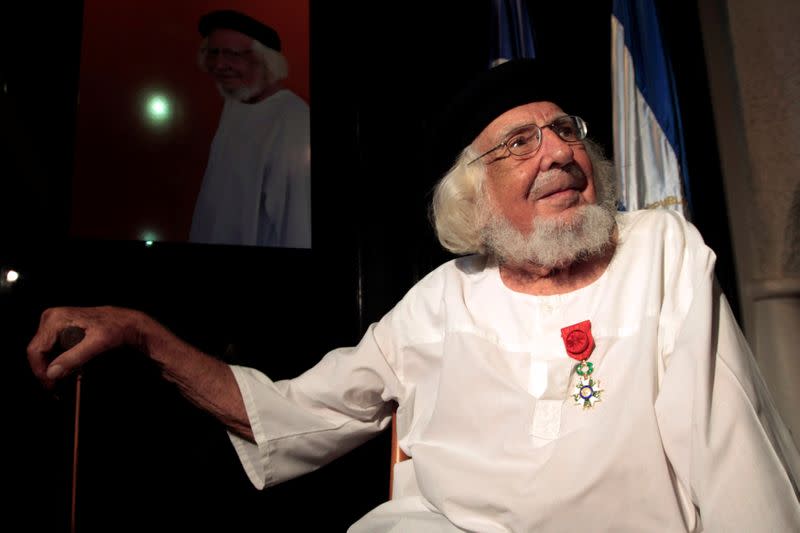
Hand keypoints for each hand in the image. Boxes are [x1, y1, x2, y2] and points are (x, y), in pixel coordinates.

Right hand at [27, 306, 146, 388]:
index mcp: (56, 319)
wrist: (126, 321)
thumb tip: (52, 373)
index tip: (51, 386)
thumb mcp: (98, 344)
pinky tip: (67, 369)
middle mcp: (51, 317)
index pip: (36, 350)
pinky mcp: (58, 328)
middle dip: (46, 371)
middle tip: (58, 388)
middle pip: (37, 352)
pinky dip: (57, 361)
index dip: (40, 371)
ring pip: (43, 352)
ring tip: (64, 381)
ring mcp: (54, 322)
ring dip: (52, 368)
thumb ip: (74, 358)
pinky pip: (51, 349)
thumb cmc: (116, 328)